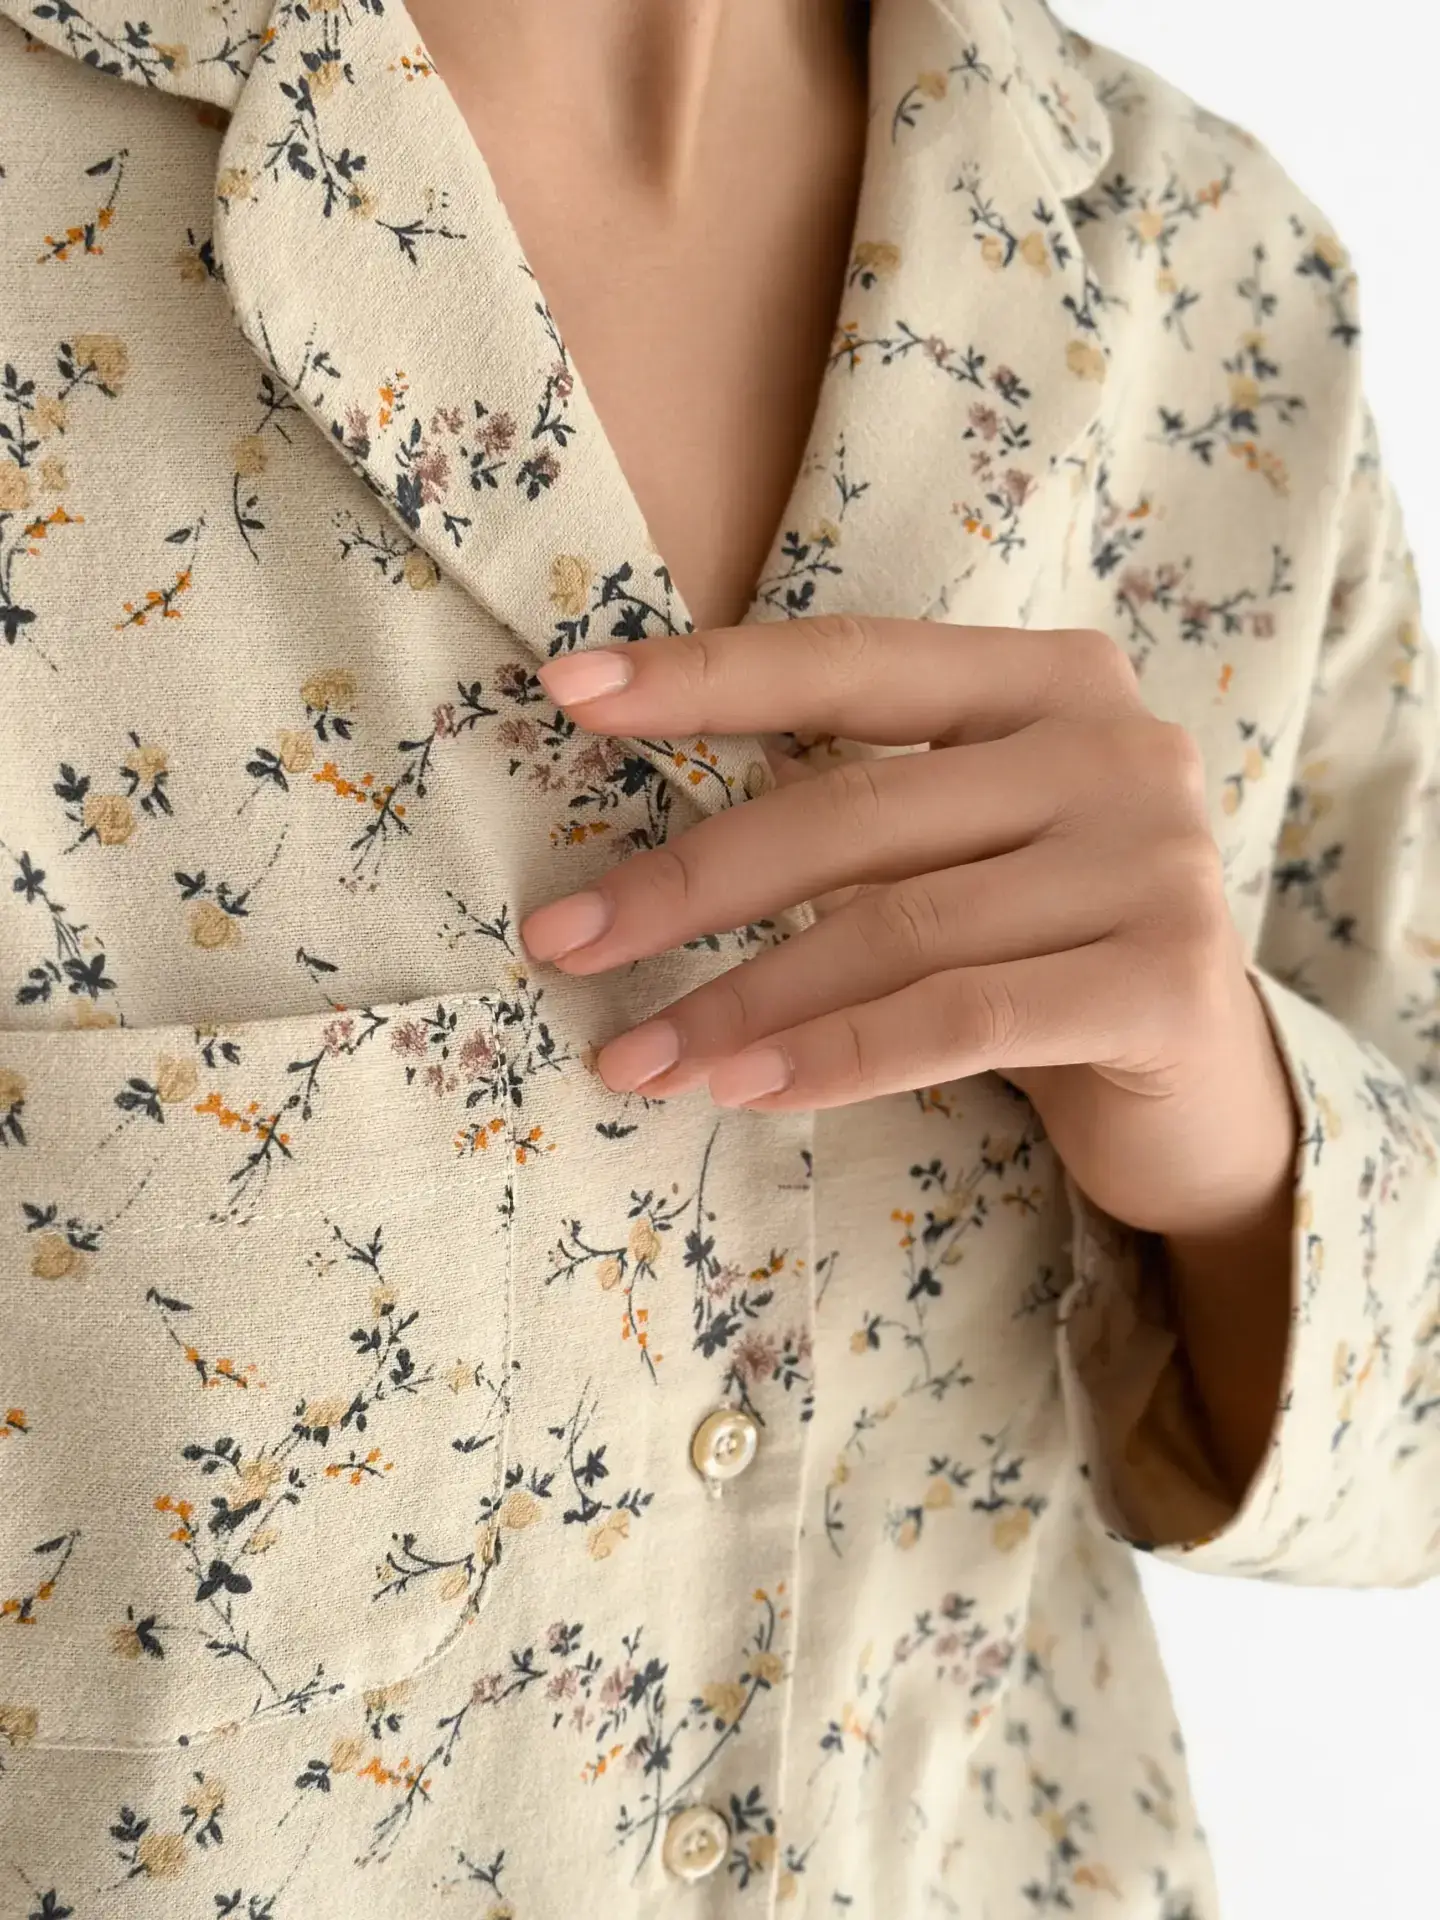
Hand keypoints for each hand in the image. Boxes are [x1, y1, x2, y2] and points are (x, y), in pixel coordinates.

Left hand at [520, 617, 1298, 1243]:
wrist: (1206, 1092)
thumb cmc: (1044, 955)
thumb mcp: (960, 855)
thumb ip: (857, 814)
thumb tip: (640, 856)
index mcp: (1049, 682)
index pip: (849, 660)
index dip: (705, 676)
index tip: (568, 693)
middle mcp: (1116, 746)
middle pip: (852, 809)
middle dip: (688, 882)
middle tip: (563, 940)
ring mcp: (1153, 860)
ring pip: (893, 927)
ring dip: (741, 1000)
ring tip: (636, 1057)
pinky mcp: (1166, 980)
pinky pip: (957, 1017)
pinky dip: (836, 1056)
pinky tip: (742, 1091)